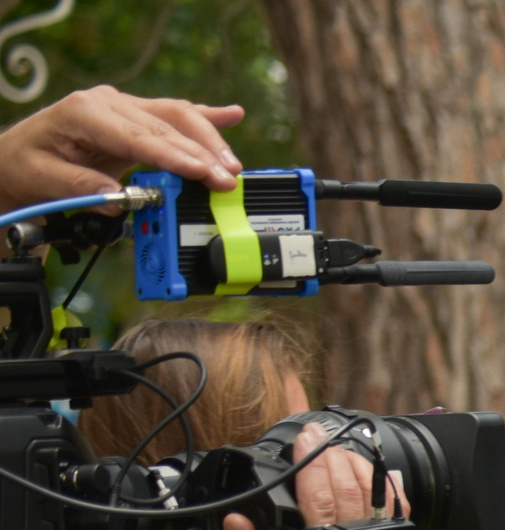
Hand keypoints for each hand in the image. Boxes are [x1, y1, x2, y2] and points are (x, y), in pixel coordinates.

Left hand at [0, 87, 242, 202]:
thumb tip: (119, 200)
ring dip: (209, 142)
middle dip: (203, 154)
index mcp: (84, 112)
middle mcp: (108, 102)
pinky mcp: (134, 117)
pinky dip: (206, 116)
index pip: (140, 136)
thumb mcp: (43, 180)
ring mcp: (124, 107)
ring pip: (177, 116)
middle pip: (167, 124)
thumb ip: (81, 188)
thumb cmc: (27, 166)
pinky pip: (174, 114)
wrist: (18, 157)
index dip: (176, 156)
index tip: (204, 174)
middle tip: (227, 182)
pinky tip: (232, 114)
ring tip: (232, 168)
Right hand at [232, 425, 406, 529]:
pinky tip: (379, 470)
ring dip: (358, 466)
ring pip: (376, 496)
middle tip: (316, 437)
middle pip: (351, 488)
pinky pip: (397, 513)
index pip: (320, 498)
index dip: (311, 464)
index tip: (303, 439)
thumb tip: (236, 520)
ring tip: (338, 448)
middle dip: (333, 456)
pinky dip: (389, 489)